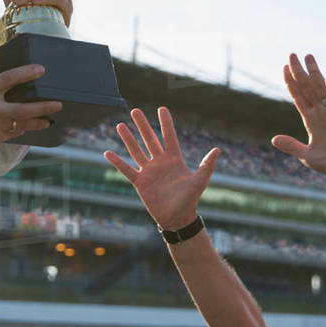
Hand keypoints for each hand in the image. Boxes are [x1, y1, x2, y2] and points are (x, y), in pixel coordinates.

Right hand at [0, 36, 61, 161]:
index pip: (8, 79)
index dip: (26, 73)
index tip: (41, 69)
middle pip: (21, 108)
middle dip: (41, 107)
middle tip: (58, 103)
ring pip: (22, 124)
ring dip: (38, 122)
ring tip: (51, 119)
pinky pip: (15, 133)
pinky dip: (25, 129)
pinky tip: (35, 126)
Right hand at [104, 107, 218, 230]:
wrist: (177, 218)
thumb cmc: (190, 199)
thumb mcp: (199, 181)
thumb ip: (206, 165)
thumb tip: (218, 150)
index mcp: (174, 159)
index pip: (169, 137)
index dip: (166, 123)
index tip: (162, 108)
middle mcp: (160, 162)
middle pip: (149, 139)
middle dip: (142, 125)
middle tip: (135, 110)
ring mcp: (149, 171)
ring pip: (136, 151)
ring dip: (128, 139)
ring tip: (120, 125)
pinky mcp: (140, 182)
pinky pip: (127, 170)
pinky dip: (117, 162)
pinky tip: (107, 153)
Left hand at [271, 54, 325, 186]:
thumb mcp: (307, 156)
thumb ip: (291, 146)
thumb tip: (274, 139)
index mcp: (311, 121)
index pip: (299, 97)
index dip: (291, 83)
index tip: (284, 68)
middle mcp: (321, 113)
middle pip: (307, 87)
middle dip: (299, 71)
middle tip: (292, 54)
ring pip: (321, 89)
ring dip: (314, 72)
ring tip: (307, 56)